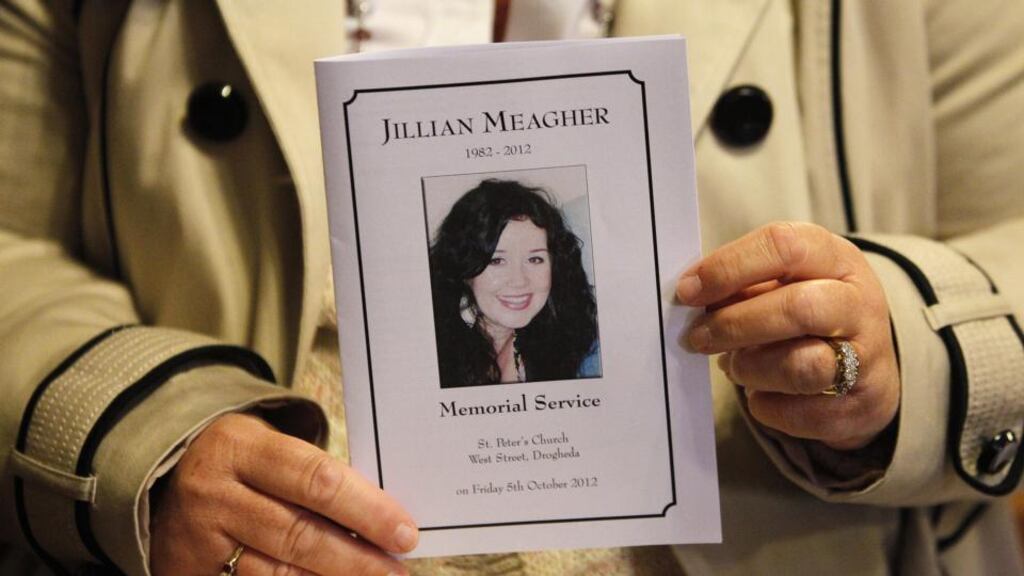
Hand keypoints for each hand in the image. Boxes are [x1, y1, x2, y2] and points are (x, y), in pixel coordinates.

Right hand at [151, 413, 415, 574]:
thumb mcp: (268, 447)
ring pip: (276, 572)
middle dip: (356, 558)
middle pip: (298, 533)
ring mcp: (199, 539)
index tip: (405, 531)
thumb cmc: (240, 463)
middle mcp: (215, 493)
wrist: (158, 479)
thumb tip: (382, 517)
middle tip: (397, 570)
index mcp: (241, 447)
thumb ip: (315, 477)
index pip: (315, 479)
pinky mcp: (190, 573)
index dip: (366, 508)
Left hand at [676, 222, 898, 450]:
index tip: (688, 291)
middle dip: (734, 325)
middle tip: (696, 337)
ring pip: (799, 366)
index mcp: (836, 259)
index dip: (729, 267)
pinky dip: (765, 405)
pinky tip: (761, 392)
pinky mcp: (858, 407)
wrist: (868, 372)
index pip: (784, 247)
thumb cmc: (809, 316)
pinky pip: (797, 412)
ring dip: (749, 368)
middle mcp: (859, 304)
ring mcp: (866, 358)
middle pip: (797, 308)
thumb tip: (692, 294)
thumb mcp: (786, 283)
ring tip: (733, 366)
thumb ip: (743, 285)